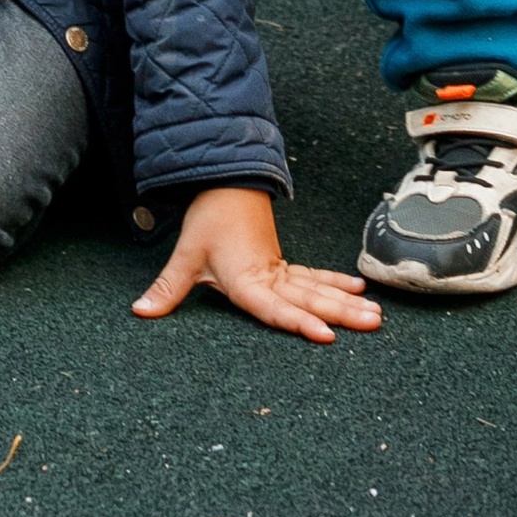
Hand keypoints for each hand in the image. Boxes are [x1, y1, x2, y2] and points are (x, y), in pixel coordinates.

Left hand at [133, 184, 384, 342]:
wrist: (223, 183)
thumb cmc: (208, 219)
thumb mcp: (186, 255)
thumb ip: (167, 289)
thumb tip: (140, 312)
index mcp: (247, 279)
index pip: (275, 308)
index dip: (300, 322)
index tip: (327, 334)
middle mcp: (269, 276)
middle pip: (309, 299)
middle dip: (342, 313)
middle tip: (372, 324)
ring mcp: (279, 269)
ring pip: (318, 288)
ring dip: (346, 301)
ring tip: (375, 315)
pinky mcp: (282, 264)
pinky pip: (313, 277)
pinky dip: (336, 283)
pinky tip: (358, 291)